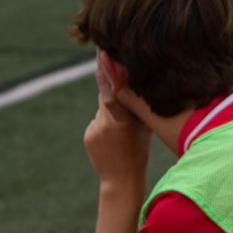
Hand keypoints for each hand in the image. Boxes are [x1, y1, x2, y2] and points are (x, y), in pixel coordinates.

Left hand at [84, 58, 149, 183]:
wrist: (121, 180)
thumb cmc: (139, 149)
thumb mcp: (144, 126)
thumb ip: (134, 104)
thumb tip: (126, 78)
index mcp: (126, 120)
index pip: (114, 91)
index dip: (107, 72)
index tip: (102, 53)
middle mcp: (108, 122)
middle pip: (106, 92)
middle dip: (107, 76)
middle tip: (104, 53)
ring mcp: (95, 128)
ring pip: (103, 106)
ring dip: (112, 108)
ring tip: (122, 128)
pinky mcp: (88, 134)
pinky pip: (97, 119)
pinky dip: (105, 122)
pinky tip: (113, 137)